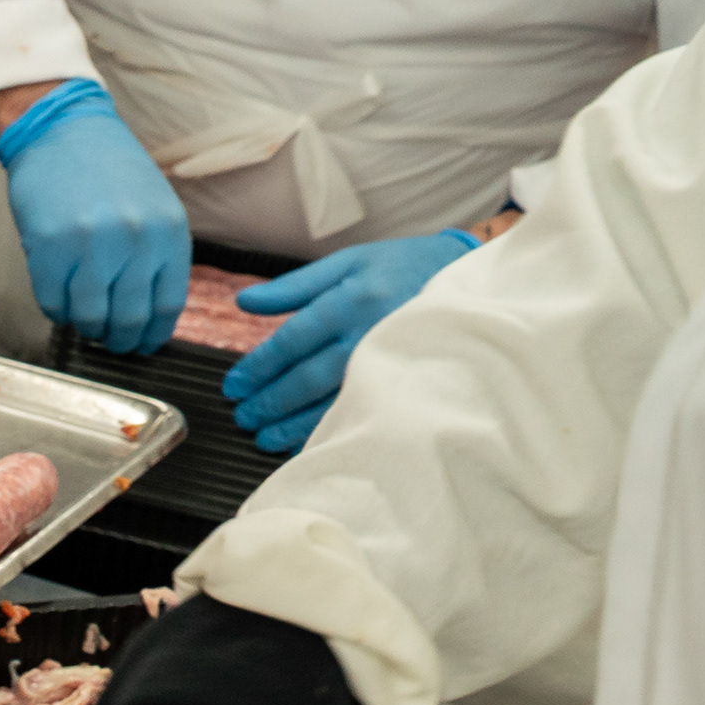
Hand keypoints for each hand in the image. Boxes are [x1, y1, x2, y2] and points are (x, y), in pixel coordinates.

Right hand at [0, 79, 189, 352]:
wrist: (63, 132)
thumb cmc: (109, 170)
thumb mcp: (154, 207)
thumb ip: (157, 255)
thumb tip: (149, 312)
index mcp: (168, 231)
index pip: (168, 304)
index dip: (153, 334)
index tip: (143, 343)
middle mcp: (134, 240)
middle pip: (129, 318)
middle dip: (119, 339)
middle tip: (111, 341)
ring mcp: (90, 245)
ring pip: (90, 316)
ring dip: (86, 327)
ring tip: (84, 320)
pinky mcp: (49, 248)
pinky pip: (53, 302)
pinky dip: (57, 310)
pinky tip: (62, 299)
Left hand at [221, 231, 479, 451]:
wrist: (470, 279)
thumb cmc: (401, 267)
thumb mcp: (349, 262)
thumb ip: (293, 286)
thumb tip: (244, 302)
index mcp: (350, 300)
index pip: (292, 341)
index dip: (258, 367)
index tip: (234, 386)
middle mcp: (369, 334)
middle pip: (307, 377)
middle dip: (270, 401)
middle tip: (243, 416)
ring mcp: (390, 363)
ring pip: (332, 402)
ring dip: (293, 424)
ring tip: (263, 437)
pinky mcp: (407, 383)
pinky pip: (363, 412)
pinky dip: (331, 430)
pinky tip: (306, 443)